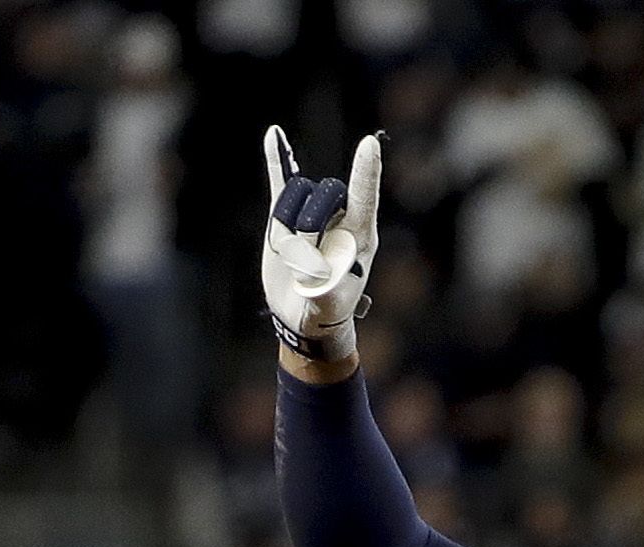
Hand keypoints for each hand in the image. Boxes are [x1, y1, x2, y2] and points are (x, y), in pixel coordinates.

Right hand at [260, 127, 382, 367]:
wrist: (304, 314)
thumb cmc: (326, 309)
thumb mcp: (328, 300)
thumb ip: (321, 278)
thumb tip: (308, 255)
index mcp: (361, 235)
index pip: (364, 197)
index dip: (365, 172)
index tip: (369, 144)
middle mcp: (340, 216)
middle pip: (321, 195)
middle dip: (307, 228)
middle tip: (307, 265)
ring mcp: (313, 213)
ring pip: (294, 197)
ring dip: (287, 227)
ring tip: (295, 257)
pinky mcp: (287, 215)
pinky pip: (282, 180)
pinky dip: (276, 158)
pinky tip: (274, 135)